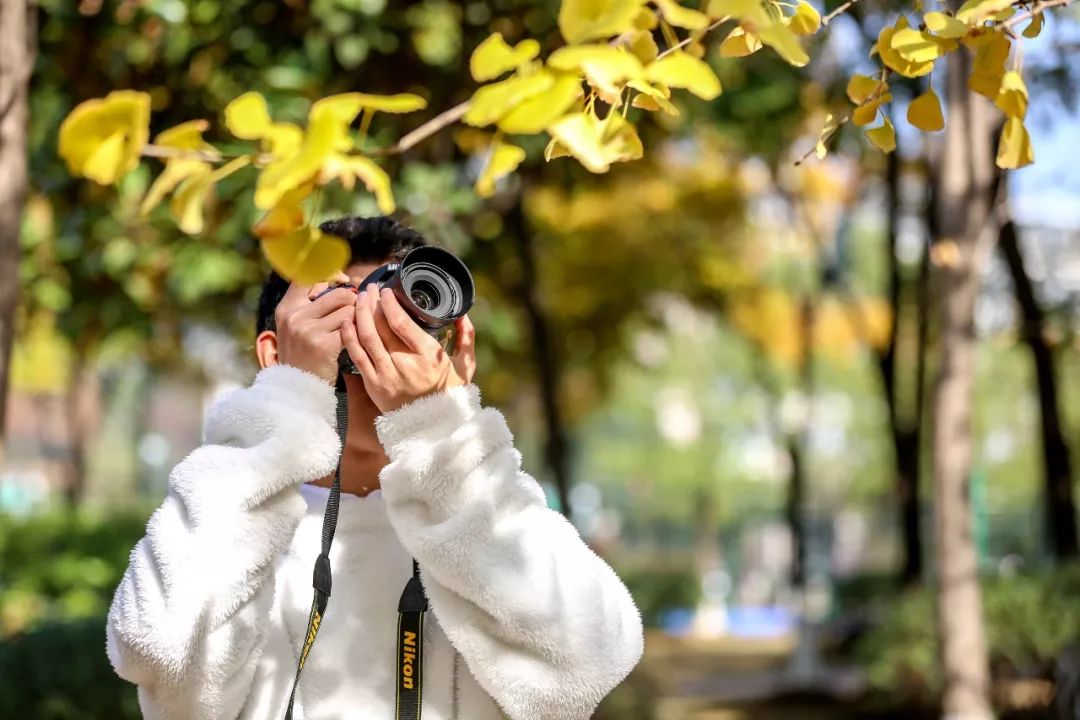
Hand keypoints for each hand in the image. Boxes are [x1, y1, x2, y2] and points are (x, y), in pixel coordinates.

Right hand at [274, 272, 356, 383]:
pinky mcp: (323, 345)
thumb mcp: (295, 325)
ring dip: (357, 319)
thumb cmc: (303, 354)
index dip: (331, 275)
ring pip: (348, 311)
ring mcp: (308, 330)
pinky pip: (351, 328)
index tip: (344, 281)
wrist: (297, 387)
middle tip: (356, 313)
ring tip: (354, 329)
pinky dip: (357, 332)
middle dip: (353, 303)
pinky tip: (354, 339)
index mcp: (286, 307)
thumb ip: (311, 303)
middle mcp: (294, 316)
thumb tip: (339, 280)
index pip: (309, 277)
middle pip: (338, 294)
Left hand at [342, 284, 470, 412]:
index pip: (401, 323)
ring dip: (359, 314)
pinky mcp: (374, 386)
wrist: (433, 426)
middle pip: (381, 326)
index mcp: (429, 355)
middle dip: (371, 303)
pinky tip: (346, 322)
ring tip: (358, 299)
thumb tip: (463, 315)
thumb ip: (467, 338)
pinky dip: (349, 337)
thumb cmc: (450, 394)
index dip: (389, 303)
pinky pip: (357, 356)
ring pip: (366, 338)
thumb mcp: (466, 366)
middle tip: (369, 289)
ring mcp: (387, 375)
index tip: (385, 291)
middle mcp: (406, 364)